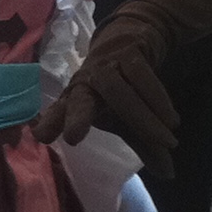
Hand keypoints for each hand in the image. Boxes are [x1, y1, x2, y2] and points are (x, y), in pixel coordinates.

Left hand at [32, 0, 178, 169]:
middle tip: (73, 137)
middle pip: (79, 100)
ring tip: (166, 141)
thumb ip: (144, 145)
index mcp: (77, 98)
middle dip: (74, 117)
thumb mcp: (128, 119)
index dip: (50, 122)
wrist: (135, 36)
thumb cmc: (121, 87)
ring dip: (142, 117)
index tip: (40, 137)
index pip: (59, 112)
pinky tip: (171, 120)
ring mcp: (106, 65)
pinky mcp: (128, 52)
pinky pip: (142, 76)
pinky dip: (158, 99)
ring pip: (118, 91)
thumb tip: (169, 175)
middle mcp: (86, 82)